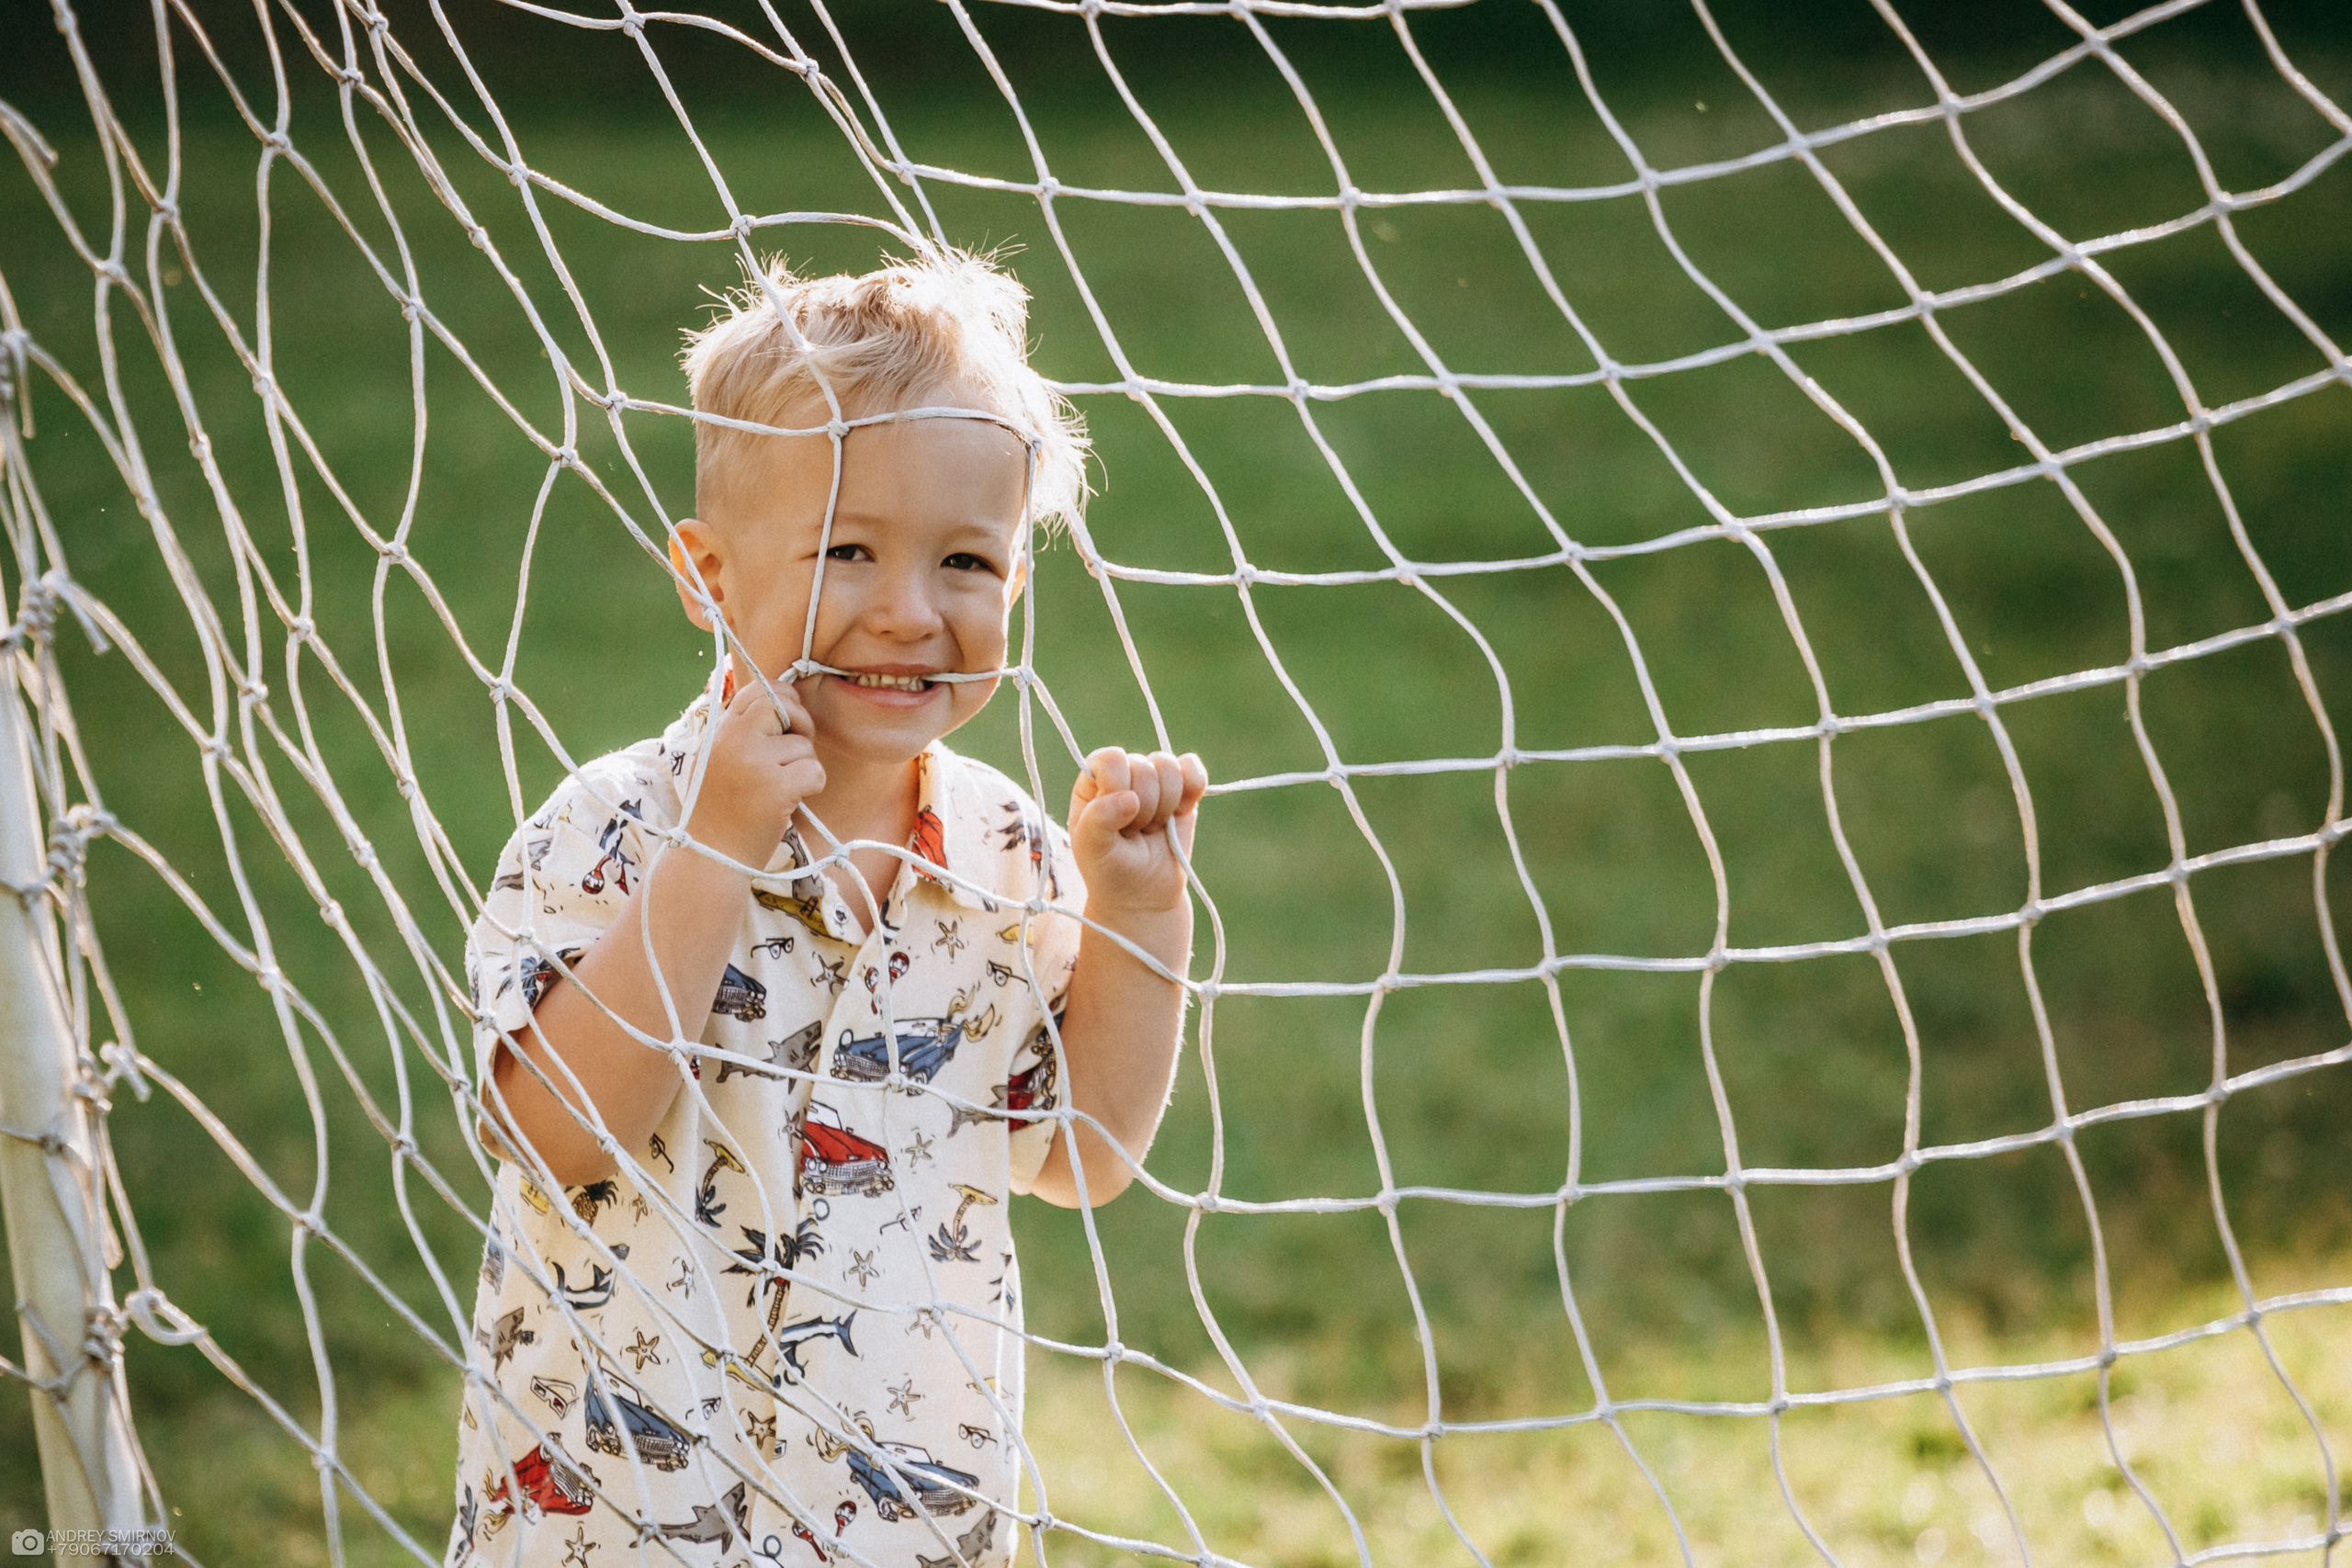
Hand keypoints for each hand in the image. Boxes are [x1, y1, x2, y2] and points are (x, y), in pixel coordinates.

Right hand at [683, 670, 823, 868]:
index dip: (782, 700)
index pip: (757, 691)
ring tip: (782, 790)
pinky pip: (814, 771)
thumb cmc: (718, 814)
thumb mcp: (716, 762)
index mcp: (718, 732)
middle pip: (783, 705)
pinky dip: (813, 786)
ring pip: (803, 746)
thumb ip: (740, 734)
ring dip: (804, 767)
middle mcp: (733, 740)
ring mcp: (753, 763)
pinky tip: (794, 801)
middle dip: (801, 722)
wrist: (709, 858)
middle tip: (798, 750)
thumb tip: (782, 703)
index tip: (788, 721)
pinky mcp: (775, 788)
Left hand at [1068, 747, 1207, 914]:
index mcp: (1093, 780)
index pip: (1110, 760)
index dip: (1119, 788)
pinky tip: (1180, 813)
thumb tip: (1130, 798)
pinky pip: (1192, 768)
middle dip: (1144, 808)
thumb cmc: (1109, 868)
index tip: (1118, 821)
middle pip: (1143, 765)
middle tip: (1134, 833)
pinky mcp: (1183, 788)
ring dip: (1164, 806)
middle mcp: (1123, 773)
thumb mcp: (1091, 848)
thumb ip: (1099, 819)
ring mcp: (1154, 779)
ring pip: (1169, 766)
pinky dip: (1193, 789)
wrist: (1143, 893)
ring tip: (1151, 828)